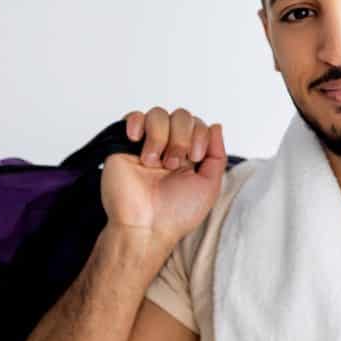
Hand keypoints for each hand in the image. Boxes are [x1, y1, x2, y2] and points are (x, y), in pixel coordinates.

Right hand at [101, 106, 226, 244]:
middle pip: (181, 116)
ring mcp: (146, 145)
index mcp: (188, 155)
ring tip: (154, 162)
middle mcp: (168, 147)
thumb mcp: (209, 186)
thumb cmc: (176, 214)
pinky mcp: (123, 145)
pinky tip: (136, 140)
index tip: (194, 159)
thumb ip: (217, 155)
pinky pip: (132, 117)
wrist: (145, 226)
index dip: (199, 135)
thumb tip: (216, 126)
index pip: (198, 125)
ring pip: (158, 114)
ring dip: (160, 136)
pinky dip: (136, 122)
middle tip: (172, 164)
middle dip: (181, 137)